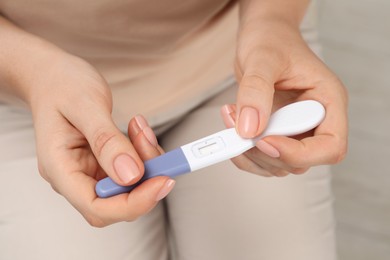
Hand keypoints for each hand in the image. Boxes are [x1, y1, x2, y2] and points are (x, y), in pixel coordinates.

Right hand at [28, 53, 173, 225]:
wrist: (52, 76)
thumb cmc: (62, 85)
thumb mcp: (85, 105)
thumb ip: (106, 141)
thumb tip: (131, 175)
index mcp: (59, 169)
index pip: (96, 207)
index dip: (133, 203)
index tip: (164, 181)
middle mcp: (73, 177)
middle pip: (116, 203)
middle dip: (146, 182)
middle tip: (161, 153)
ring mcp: (88, 172)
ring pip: (129, 187)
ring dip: (147, 162)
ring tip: (141, 128)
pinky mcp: (102, 164)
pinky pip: (131, 170)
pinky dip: (144, 154)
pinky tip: (139, 131)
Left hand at [221, 20, 347, 176]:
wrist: (263, 38)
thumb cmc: (271, 40)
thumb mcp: (262, 58)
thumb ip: (256, 91)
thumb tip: (251, 129)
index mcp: (328, 101)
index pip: (330, 146)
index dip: (299, 153)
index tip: (265, 141)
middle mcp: (315, 120)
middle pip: (301, 161)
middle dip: (265, 151)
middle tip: (238, 127)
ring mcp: (295, 130)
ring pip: (278, 164)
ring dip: (248, 152)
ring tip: (230, 117)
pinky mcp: (275, 134)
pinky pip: (261, 158)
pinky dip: (242, 150)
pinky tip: (231, 122)